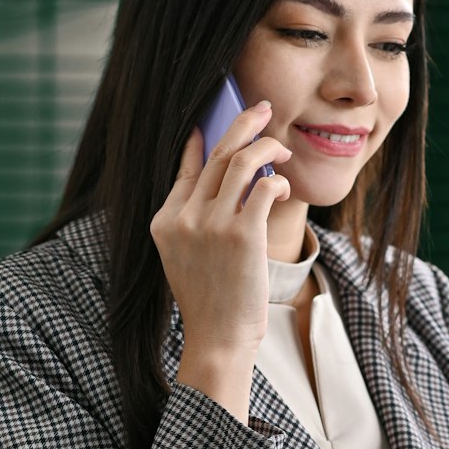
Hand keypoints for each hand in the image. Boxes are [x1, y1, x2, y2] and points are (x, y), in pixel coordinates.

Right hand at [150, 100, 291, 423]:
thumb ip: (192, 217)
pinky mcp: (241, 235)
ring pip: (241, 162)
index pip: (186, 166)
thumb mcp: (185, 256)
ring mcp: (210, 225)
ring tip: (281, 148)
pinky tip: (283, 188)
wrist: (218, 340)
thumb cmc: (211, 300)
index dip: (202, 137)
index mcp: (165, 221)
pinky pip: (264, 188)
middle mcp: (184, 218)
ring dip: (266, 147)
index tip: (214, 117)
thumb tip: (212, 174)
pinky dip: (278, 181)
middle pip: (216, 154)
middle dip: (242, 123)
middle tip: (261, 108)